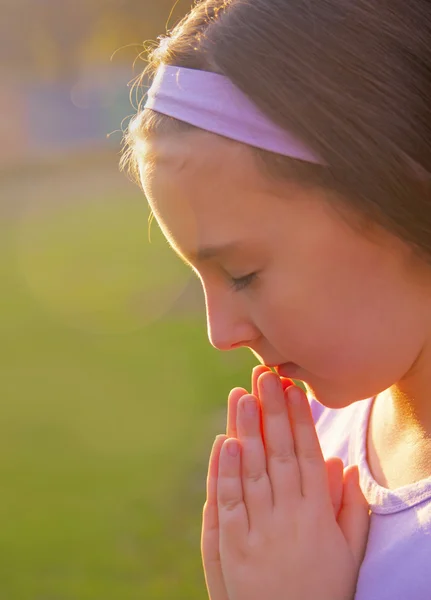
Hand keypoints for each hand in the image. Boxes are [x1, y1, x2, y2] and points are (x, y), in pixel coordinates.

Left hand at [201, 367, 368, 599]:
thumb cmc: (323, 590)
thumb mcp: (348, 553)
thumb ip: (350, 508)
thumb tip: (342, 465)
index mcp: (317, 513)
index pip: (307, 454)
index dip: (299, 420)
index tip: (293, 390)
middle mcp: (288, 514)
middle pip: (278, 453)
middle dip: (271, 412)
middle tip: (265, 377)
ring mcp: (259, 528)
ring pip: (252, 469)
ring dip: (246, 430)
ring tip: (242, 397)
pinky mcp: (233, 544)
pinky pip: (229, 501)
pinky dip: (226, 471)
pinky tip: (226, 442)